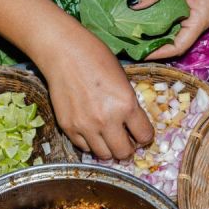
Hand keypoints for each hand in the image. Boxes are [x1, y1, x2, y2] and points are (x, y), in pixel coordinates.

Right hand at [39, 27, 153, 160]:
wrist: (64, 53)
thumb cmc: (97, 58)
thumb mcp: (123, 81)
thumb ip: (128, 105)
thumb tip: (131, 126)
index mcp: (126, 105)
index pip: (144, 136)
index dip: (144, 136)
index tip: (140, 134)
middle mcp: (107, 120)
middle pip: (123, 153)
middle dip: (128, 148)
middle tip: (125, 141)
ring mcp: (85, 126)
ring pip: (104, 155)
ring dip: (109, 149)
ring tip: (108, 138)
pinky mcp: (68, 127)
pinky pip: (84, 147)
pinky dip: (90, 143)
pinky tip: (92, 131)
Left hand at [129, 0, 208, 60]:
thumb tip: (131, 5)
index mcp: (201, 18)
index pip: (180, 46)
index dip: (159, 53)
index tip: (139, 53)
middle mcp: (200, 19)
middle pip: (176, 39)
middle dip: (155, 43)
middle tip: (132, 43)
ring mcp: (197, 11)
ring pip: (174, 28)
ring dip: (156, 31)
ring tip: (134, 32)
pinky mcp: (192, 2)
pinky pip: (175, 16)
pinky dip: (161, 17)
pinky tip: (145, 14)